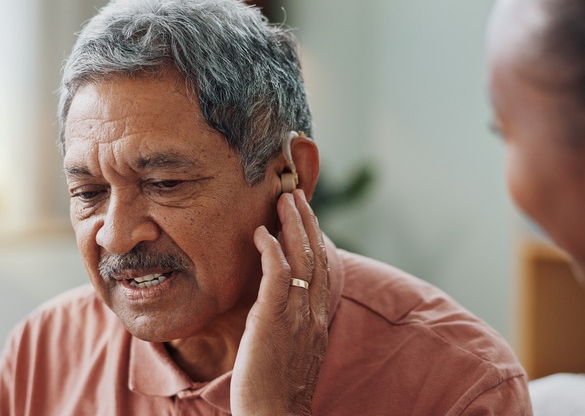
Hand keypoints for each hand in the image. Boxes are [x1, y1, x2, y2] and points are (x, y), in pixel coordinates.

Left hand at [231, 189, 329, 414]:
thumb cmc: (275, 390)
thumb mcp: (291, 350)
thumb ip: (291, 323)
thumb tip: (279, 304)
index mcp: (318, 319)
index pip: (321, 269)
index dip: (315, 238)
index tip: (306, 216)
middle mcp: (313, 313)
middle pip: (316, 256)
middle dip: (307, 221)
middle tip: (296, 194)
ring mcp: (297, 315)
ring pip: (302, 259)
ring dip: (293, 225)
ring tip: (284, 200)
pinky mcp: (274, 320)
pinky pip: (278, 275)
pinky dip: (272, 250)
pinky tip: (262, 233)